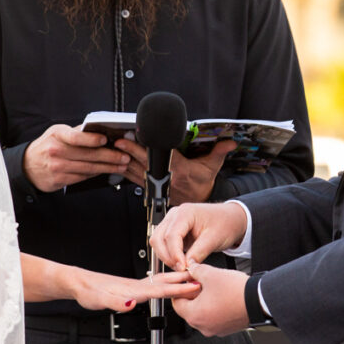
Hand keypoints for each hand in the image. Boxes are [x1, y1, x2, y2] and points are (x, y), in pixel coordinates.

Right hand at [23, 124, 131, 191]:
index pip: (75, 137)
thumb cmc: (46, 146)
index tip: (105, 140)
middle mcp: (56, 151)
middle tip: (124, 157)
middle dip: (109, 156)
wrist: (27, 166)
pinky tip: (106, 171)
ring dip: (107, 167)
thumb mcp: (56, 133)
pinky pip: (82, 177)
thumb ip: (76, 132)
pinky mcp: (59, 179)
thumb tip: (99, 129)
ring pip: (88, 168)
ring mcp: (57, 167)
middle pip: (87, 155)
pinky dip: (96, 174)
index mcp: (57, 135)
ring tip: (121, 165)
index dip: (91, 139)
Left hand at [71, 269, 200, 311]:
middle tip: (203, 278)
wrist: (79, 283)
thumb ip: (115, 302)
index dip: (178, 289)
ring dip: (177, 280)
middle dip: (183, 281)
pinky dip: (166, 283)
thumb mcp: (99, 300)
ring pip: (161, 282)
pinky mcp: (131, 288)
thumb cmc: (88, 291)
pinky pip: (154, 284)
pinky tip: (169, 284)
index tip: (195, 286)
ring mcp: (134, 286)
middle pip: (165, 283)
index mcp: (132, 290)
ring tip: (192, 277)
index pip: (160, 290)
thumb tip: (131, 304)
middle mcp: (136, 286)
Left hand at [114, 138, 237, 204]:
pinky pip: (136, 180)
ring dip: (125, 161)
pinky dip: (126, 172)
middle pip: (144, 163)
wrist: (199, 205)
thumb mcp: (213, 167)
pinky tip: (118, 164)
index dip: (145, 148)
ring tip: (113, 150)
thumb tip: (230, 142)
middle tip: (118, 141)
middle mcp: (166, 178)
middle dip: (130, 152)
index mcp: (180, 170)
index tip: (135, 138)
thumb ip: (219, 152)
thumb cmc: (203, 184)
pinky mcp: (152, 189)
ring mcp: (158, 185)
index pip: (160, 157)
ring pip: (137, 172)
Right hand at [150, 201, 247, 271]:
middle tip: (180, 269)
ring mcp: (172, 222)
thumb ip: (198, 253)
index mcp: (185, 212)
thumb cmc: (225, 223)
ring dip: (166, 256)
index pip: (171, 235)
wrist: (231, 219)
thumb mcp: (214, 239)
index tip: (182, 267)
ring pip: (157, 241)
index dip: (174, 254)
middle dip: (167, 256)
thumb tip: (186, 266)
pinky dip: (168, 254)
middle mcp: (175, 215)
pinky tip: (180, 262)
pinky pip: (163, 243)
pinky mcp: (174, 230)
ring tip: (181, 267)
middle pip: (158, 238)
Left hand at [172, 262, 249, 336]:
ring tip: (213, 288)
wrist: (259, 302)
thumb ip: (196, 270)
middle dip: (193, 295)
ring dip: (204, 301)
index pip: (177, 303)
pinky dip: (215, 308)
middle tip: (200, 283)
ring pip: (203, 313)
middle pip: (189, 309)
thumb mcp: (211, 274)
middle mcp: (203, 326)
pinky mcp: (226, 329)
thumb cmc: (236, 291)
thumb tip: (191, 267)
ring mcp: (215, 330)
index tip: (186, 282)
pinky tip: (223, 296)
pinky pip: (214, 318)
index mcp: (194, 315)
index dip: (180, 290)